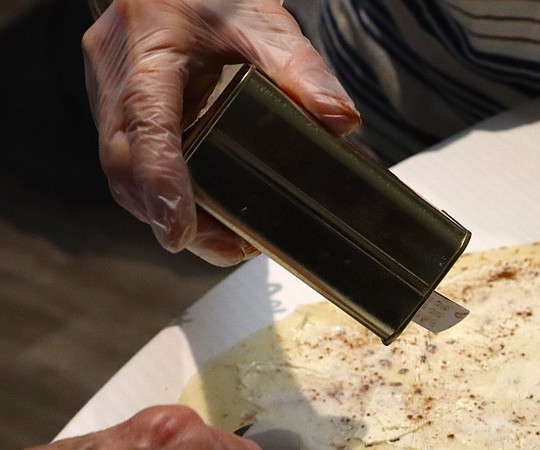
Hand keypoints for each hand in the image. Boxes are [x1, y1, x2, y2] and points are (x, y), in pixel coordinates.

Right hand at [82, 0, 359, 265]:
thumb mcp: (263, 23)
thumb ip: (303, 70)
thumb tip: (341, 121)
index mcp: (148, 53)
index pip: (146, 124)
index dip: (161, 181)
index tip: (179, 230)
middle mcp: (116, 81)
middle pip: (124, 165)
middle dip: (170, 216)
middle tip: (231, 248)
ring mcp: (109, 101)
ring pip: (122, 174)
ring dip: (167, 215)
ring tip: (229, 242)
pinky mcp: (117, 116)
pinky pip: (130, 165)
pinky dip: (165, 197)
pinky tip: (209, 216)